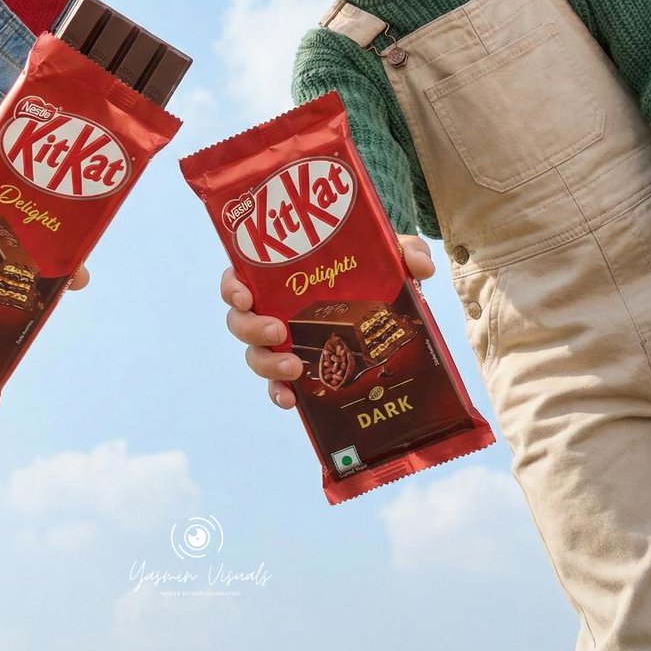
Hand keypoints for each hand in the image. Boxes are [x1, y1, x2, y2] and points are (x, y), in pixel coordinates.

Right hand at [220, 233, 433, 408]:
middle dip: (251, 329)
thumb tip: (419, 266)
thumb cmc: (369, 266)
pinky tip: (293, 399)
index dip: (232, 287)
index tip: (244, 295)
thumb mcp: (386, 252)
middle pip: (240, 322)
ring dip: (267, 364)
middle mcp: (274, 308)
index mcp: (280, 276)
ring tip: (293, 368)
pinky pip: (278, 385)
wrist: (383, 295)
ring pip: (255, 355)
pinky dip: (279, 393)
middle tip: (278, 331)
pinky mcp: (300, 368)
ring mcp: (284, 342)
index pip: (239, 277)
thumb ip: (405, 251)